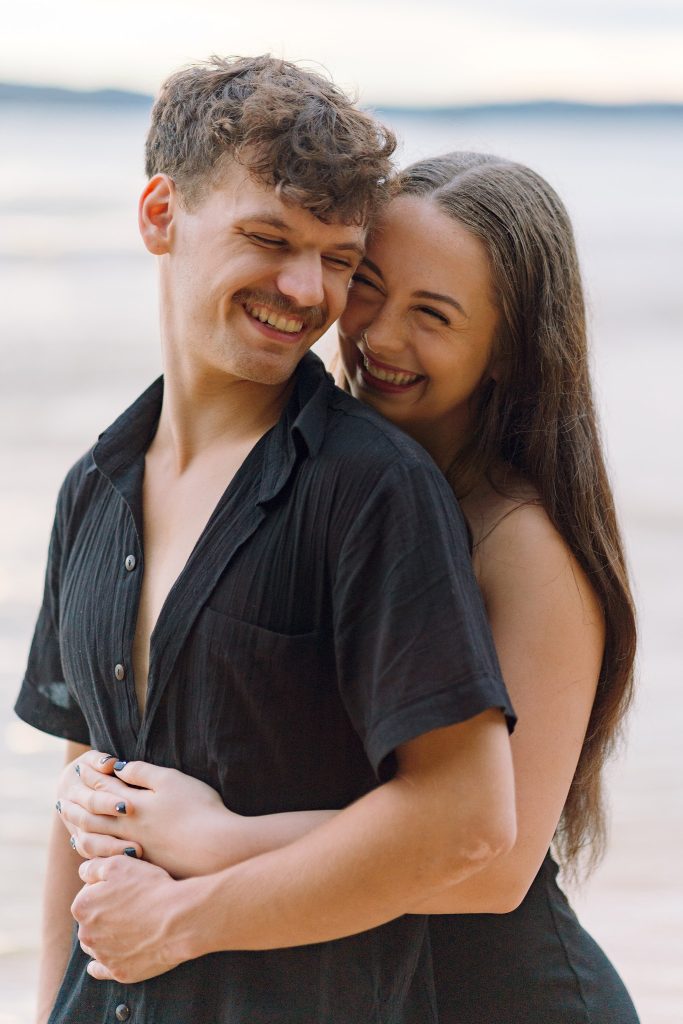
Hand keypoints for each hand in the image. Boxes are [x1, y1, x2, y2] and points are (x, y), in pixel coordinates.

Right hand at [56, 750, 140, 857]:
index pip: (91, 800)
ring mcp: (76, 829)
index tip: (129, 807)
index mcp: (73, 789)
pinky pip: (91, 856)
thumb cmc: (95, 766)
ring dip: (110, 849)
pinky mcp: (84, 842)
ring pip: (88, 845)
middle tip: (136, 840)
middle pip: (90, 825)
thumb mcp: (95, 760)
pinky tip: (127, 863)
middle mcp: (71, 812)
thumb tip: (110, 764)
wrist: (79, 780)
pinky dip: (106, 859)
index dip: (108, 803)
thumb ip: (101, 761)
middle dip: (113, 832)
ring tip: (135, 852)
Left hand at [57, 751, 236, 877]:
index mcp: (134, 803)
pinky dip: (97, 852)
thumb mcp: (171, 780)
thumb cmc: (198, 809)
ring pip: (97, 840)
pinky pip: (109, 858)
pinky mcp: (144, 865)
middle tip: (65, 798)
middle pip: (93, 814)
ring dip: (84, 830)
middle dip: (79, 803)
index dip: (91, 775)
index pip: (104, 786)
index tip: (80, 767)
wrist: (215, 848)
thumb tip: (117, 767)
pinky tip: (97, 853)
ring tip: (73, 826)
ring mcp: (135, 849)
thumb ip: (142, 773)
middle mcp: (129, 827)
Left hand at [73, 856, 189, 981]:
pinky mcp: (119, 972)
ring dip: (105, 936)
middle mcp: (86, 934)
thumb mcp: (119, 864)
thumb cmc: (150, 888)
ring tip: (128, 926)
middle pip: (90, 920)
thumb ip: (93, 866)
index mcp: (82, 907)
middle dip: (104, 912)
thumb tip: (83, 872)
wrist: (178, 920)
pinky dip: (103, 964)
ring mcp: (102, 956)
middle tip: (129, 904)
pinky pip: (102, 969)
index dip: (105, 886)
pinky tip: (109, 956)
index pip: (87, 893)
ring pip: (96, 944)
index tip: (123, 886)